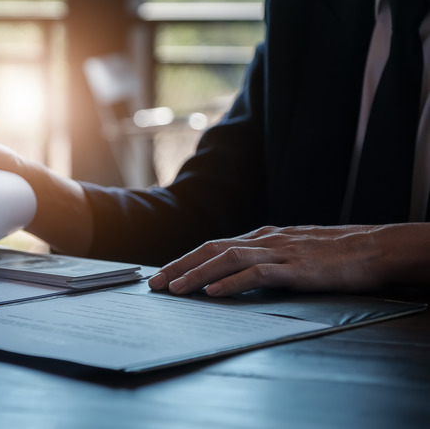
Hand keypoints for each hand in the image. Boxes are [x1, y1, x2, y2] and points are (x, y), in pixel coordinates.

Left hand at [148, 224, 429, 296]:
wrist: (374, 248)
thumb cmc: (335, 253)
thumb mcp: (292, 250)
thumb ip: (266, 257)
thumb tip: (238, 271)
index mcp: (263, 237)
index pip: (214, 245)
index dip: (186, 259)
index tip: (164, 274)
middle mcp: (265, 240)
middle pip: (211, 248)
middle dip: (179, 266)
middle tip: (155, 284)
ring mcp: (279, 251)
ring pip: (227, 258)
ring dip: (197, 274)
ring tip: (175, 289)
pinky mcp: (295, 268)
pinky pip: (256, 273)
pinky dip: (231, 282)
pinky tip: (212, 292)